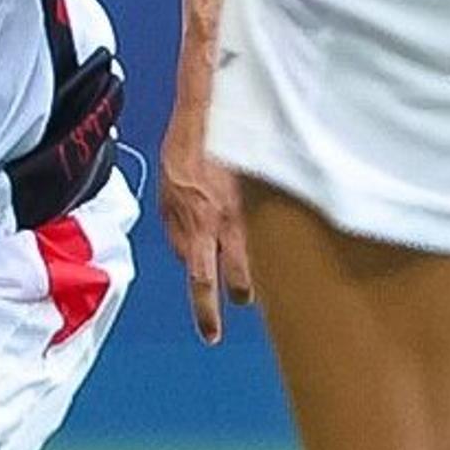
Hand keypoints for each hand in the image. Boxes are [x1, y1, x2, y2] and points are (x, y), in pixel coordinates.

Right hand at [158, 101, 253, 344]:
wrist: (199, 115)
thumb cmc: (238, 143)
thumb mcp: (258, 179)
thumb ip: (265, 209)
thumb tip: (284, 234)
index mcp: (231, 219)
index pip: (238, 271)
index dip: (243, 291)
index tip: (248, 304)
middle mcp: (204, 223)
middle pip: (201, 280)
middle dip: (206, 310)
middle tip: (211, 334)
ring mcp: (179, 216)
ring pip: (187, 256)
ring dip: (198, 266)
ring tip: (205, 280)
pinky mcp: (165, 205)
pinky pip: (174, 234)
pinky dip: (184, 240)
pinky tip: (193, 237)